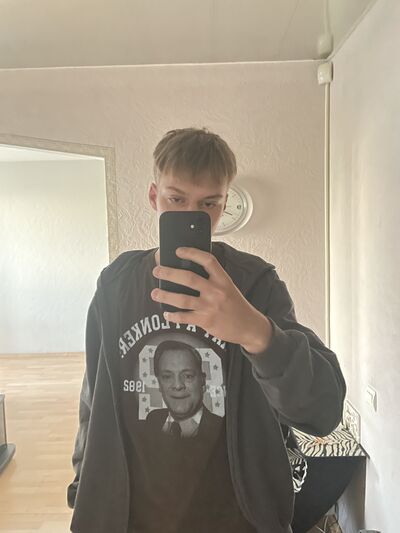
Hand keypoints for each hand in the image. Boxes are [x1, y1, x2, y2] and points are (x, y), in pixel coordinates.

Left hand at [151, 247, 272, 353]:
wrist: (249, 326)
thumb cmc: (236, 305)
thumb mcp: (229, 287)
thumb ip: (213, 280)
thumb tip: (189, 275)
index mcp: (223, 279)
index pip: (207, 260)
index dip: (192, 253)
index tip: (178, 251)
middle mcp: (216, 291)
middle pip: (188, 278)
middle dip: (169, 273)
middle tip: (157, 271)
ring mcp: (210, 306)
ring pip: (182, 299)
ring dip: (165, 295)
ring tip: (155, 293)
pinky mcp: (206, 320)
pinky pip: (184, 317)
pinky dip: (173, 316)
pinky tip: (167, 314)